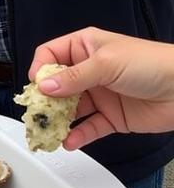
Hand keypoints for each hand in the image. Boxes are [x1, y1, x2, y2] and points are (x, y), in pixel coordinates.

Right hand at [27, 28, 173, 149]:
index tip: (37, 86)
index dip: (41, 69)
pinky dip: (79, 135)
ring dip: (60, 120)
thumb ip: (74, 77)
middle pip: (57, 84)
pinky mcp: (112, 117)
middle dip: (46, 100)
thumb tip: (45, 86)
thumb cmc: (151, 63)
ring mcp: (100, 94)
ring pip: (71, 109)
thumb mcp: (106, 64)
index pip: (51, 55)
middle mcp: (89, 70)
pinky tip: (70, 141)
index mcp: (85, 47)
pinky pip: (90, 127)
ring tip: (49, 131)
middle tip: (38, 114)